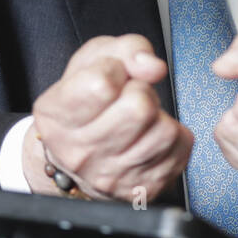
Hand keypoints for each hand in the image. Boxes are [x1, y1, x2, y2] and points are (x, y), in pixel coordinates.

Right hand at [26, 34, 191, 202]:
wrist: (81, 155)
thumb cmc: (88, 99)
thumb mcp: (96, 59)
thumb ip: (127, 49)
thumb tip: (154, 67)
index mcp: (58, 116)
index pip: (101, 85)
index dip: (114, 70)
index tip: (110, 77)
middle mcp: (80, 153)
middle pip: (139, 108)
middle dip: (142, 92)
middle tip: (129, 98)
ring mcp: (111, 177)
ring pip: (164, 131)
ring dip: (159, 116)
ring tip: (140, 120)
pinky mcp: (142, 188)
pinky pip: (180, 147)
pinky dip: (173, 135)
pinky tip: (150, 136)